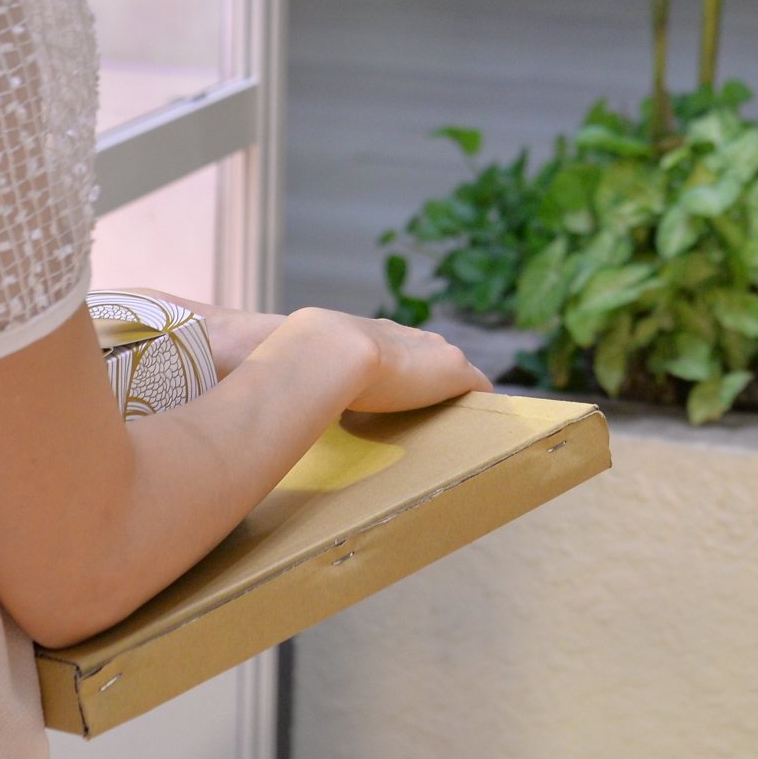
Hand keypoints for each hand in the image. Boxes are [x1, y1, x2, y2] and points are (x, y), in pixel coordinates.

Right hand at [274, 307, 488, 414]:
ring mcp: (437, 354)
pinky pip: (480, 388)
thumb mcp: (303, 369)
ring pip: (460, 373)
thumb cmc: (308, 361)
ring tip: (466, 421)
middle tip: (435, 410)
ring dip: (461, 394)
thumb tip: (269, 406)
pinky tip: (488, 424)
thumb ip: (299, 384)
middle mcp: (412, 337)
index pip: (400, 347)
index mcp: (376, 334)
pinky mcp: (454, 373)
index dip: (403, 369)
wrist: (332, 350)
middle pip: (437, 356)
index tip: (402, 390)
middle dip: (438, 380)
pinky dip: (484, 404)